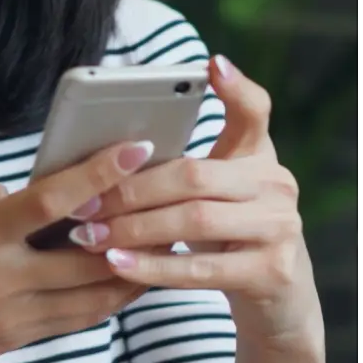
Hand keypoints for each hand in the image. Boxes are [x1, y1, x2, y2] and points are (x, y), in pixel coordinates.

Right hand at [0, 134, 190, 362]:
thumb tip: (31, 189)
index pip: (49, 201)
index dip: (98, 174)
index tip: (138, 148)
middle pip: (88, 252)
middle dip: (135, 224)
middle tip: (175, 194)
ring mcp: (12, 314)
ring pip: (95, 292)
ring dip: (137, 264)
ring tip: (171, 236)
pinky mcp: (18, 338)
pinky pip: (79, 316)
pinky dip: (111, 295)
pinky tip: (134, 273)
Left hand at [66, 51, 322, 348]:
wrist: (278, 298)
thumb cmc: (231, 235)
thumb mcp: (221, 194)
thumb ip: (186, 168)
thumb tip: (113, 153)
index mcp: (261, 158)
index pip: (255, 112)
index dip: (237, 88)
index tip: (211, 64)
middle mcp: (277, 186)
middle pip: (196, 175)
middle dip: (132, 188)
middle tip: (83, 203)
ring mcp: (278, 228)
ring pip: (194, 220)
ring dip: (134, 228)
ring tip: (89, 235)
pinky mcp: (271, 270)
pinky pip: (200, 269)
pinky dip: (152, 266)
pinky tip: (117, 263)